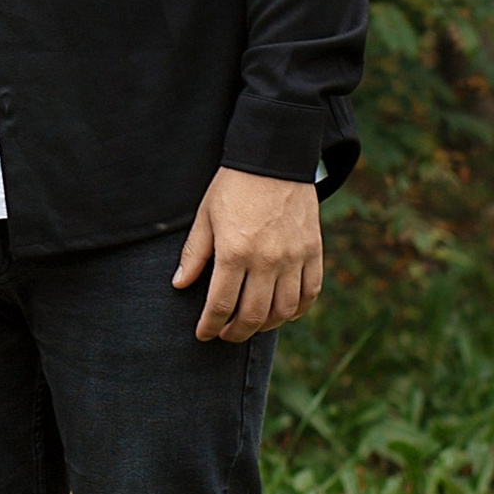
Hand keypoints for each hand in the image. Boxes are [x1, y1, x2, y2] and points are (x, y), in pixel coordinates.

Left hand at [174, 168, 322, 343]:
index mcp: (234, 252)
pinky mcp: (313, 252)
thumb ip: (195, 254)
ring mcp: (293, 257)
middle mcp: (267, 260)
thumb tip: (180, 285)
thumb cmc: (233, 186)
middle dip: (236, 332)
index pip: (221, 304)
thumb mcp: (205, 216)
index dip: (210, 325)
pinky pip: (310, 293)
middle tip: (225, 334)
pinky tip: (283, 312)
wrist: (273, 159)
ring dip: (266, 325)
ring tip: (252, 325)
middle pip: (253, 315)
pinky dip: (297, 310)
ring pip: (283, 310)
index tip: (203, 334)